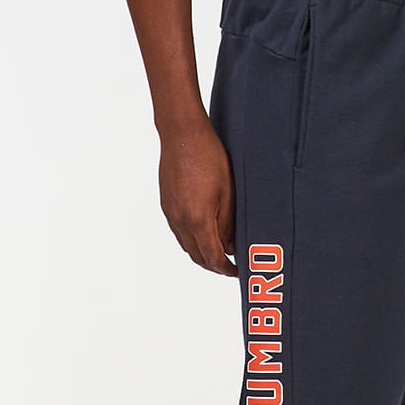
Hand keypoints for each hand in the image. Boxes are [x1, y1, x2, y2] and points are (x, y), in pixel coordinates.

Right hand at [158, 119, 237, 276]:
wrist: (181, 133)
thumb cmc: (209, 156)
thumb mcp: (228, 193)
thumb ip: (228, 224)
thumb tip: (231, 247)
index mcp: (198, 220)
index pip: (213, 258)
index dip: (226, 269)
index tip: (238, 272)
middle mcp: (180, 221)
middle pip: (197, 257)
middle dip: (215, 266)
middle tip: (231, 267)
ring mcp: (171, 213)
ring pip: (187, 246)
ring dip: (203, 254)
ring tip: (220, 252)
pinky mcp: (166, 205)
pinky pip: (179, 232)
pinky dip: (193, 241)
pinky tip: (205, 234)